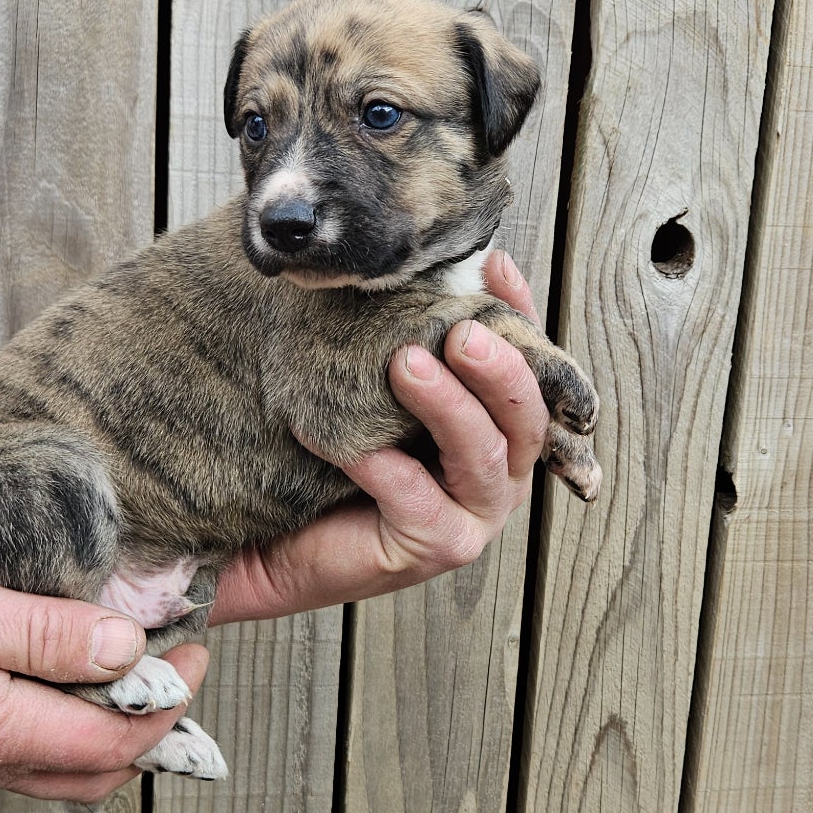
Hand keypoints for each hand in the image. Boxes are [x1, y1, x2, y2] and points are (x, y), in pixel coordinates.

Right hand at [0, 544, 206, 799]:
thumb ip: (38, 631)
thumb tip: (126, 647)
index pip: (114, 740)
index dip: (170, 702)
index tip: (196, 650)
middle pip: (96, 772)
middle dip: (154, 727)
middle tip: (178, 665)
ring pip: (58, 772)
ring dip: (110, 733)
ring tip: (133, 672)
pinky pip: (19, 757)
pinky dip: (63, 729)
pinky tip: (61, 681)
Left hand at [211, 249, 547, 622]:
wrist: (280, 541)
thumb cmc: (338, 462)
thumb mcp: (384, 392)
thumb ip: (422, 342)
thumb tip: (459, 264)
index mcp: (503, 436)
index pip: (532, 370)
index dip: (521, 317)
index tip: (495, 267)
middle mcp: (503, 478)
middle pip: (525, 419)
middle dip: (498, 371)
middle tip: (459, 333)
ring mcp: (476, 519)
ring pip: (482, 457)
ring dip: (448, 406)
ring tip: (405, 366)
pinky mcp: (438, 548)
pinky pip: (417, 497)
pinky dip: (380, 462)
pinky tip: (340, 438)